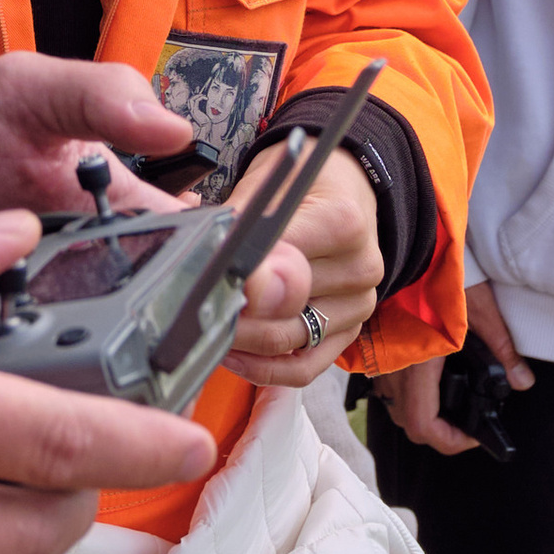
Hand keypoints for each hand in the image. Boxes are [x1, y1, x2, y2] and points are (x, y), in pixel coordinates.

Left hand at [226, 147, 379, 386]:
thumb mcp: (267, 185)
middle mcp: (360, 267)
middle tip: (193, 306)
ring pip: (288, 341)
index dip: (236, 274)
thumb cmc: (300, 189)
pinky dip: (263, 368)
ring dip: (240, 341)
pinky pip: (304, 369)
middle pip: (283, 306)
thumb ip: (238, 222)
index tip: (203, 282)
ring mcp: (359, 304)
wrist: (345, 193)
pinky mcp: (350, 332)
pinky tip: (234, 355)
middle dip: (231, 310)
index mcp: (343, 221)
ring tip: (207, 325)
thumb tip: (210, 257)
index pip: (282, 260)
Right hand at [379, 279, 533, 453]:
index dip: (452, 440)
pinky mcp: (373, 344)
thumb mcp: (479, 310)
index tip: (475, 434)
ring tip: (449, 399)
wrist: (410, 242)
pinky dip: (406, 390)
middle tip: (467, 422)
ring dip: (421, 411)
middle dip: (439, 430)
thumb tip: (521, 380)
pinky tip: (426, 375)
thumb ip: (502, 350)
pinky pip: (385, 383)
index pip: (425, 424)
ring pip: (394, 405)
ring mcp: (379, 356)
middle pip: (409, 423)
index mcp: (418, 362)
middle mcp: (392, 365)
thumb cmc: (439, 272)